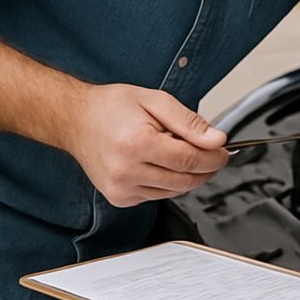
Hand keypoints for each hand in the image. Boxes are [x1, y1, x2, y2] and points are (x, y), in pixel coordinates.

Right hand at [63, 84, 228, 207]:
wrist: (76, 120)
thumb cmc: (111, 107)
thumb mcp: (156, 100)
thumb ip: (189, 122)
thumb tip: (216, 140)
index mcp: (135, 144)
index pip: (189, 160)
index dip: (213, 157)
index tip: (224, 151)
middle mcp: (125, 171)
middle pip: (185, 180)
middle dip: (206, 167)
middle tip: (213, 152)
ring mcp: (120, 189)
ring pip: (174, 191)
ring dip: (188, 175)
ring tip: (178, 150)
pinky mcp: (119, 198)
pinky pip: (158, 195)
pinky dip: (169, 182)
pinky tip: (160, 162)